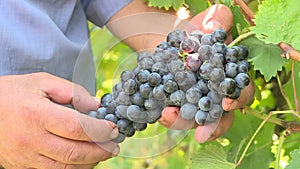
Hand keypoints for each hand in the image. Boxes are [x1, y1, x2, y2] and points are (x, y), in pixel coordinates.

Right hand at [0, 72, 118, 168]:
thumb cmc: (13, 93)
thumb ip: (71, 91)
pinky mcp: (24, 165)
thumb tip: (95, 104)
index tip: (113, 129)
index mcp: (37, 114)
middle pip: (74, 153)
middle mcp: (32, 139)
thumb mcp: (42, 82)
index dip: (99, 130)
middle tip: (114, 145)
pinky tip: (85, 160)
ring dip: (90, 162)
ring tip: (104, 153)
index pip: (76, 128)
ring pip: (65, 168)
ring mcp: (27, 156)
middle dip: (100, 150)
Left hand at [159, 4, 254, 142]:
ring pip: (195, 119)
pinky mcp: (176, 106)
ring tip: (168, 116)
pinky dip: (167, 116)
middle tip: (201, 132)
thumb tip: (214, 24)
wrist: (168, 44)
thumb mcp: (206, 23)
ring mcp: (195, 104)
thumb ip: (217, 19)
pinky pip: (174, 115)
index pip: (240, 90)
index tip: (227, 103)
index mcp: (230, 77)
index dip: (237, 98)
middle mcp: (216, 95)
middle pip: (221, 116)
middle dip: (212, 124)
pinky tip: (160, 113)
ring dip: (183, 121)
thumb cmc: (194, 34)